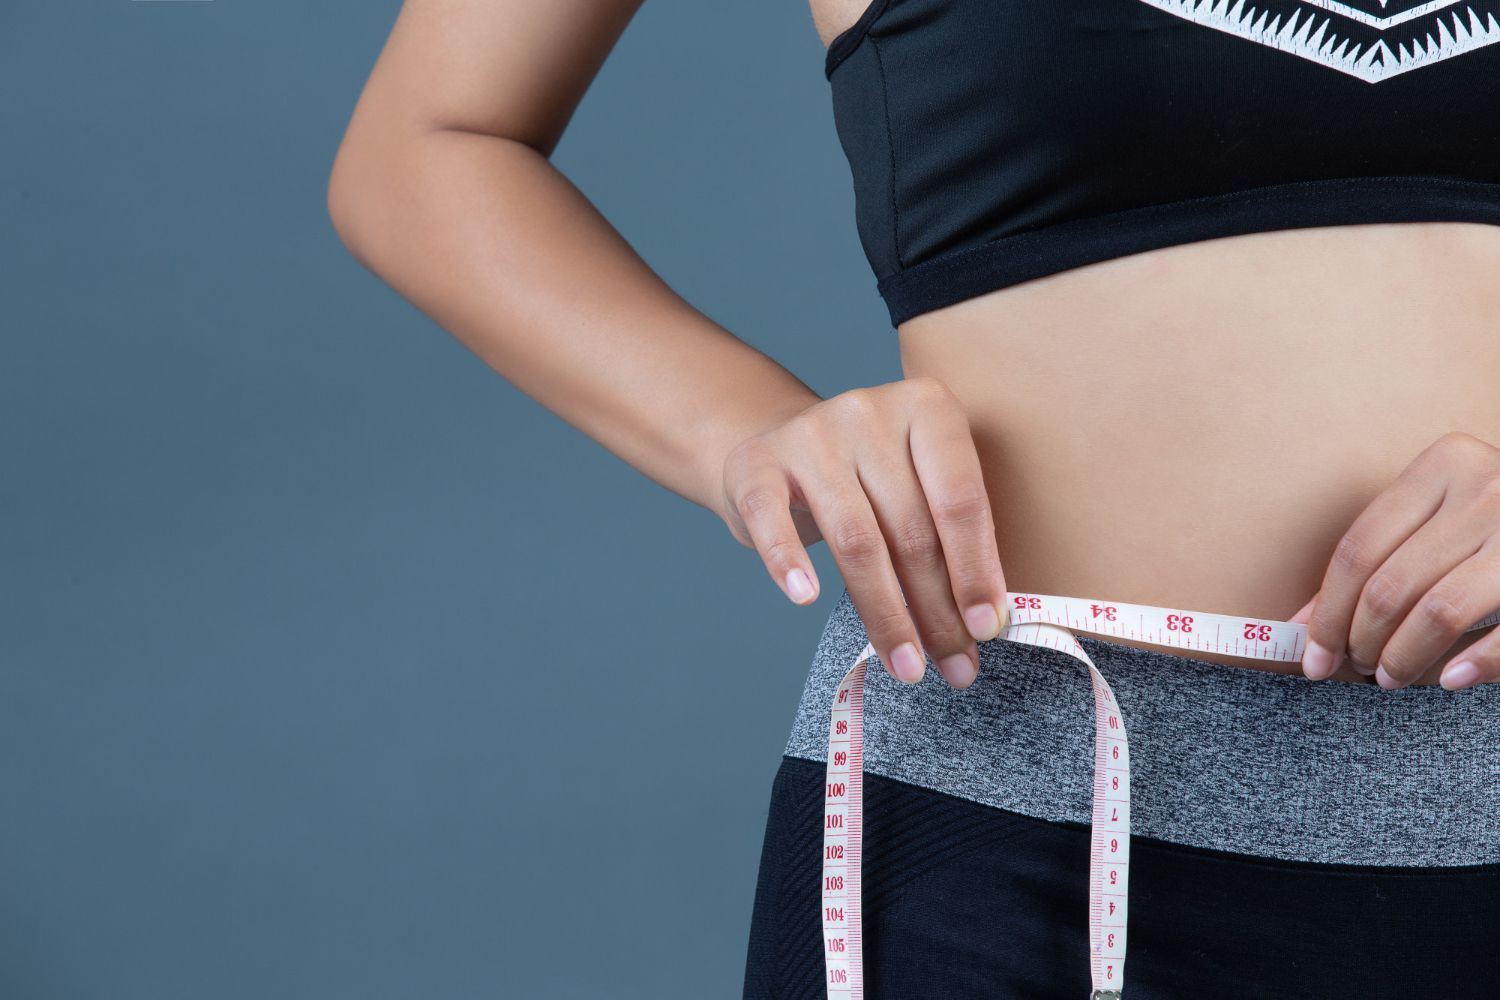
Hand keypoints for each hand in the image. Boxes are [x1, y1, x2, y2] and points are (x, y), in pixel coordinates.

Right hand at [716, 376, 1008, 687]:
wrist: (777, 447)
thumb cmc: (868, 482)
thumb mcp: (916, 486)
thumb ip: (949, 536)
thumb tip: (985, 622)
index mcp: (925, 407)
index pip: (960, 497)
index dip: (976, 569)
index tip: (987, 629)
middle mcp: (868, 411)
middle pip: (911, 527)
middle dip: (936, 609)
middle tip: (955, 667)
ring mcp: (809, 434)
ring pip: (856, 538)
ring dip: (885, 613)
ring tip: (906, 666)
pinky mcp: (755, 464)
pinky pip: (773, 520)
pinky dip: (789, 560)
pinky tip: (806, 598)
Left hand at [1299, 431, 1499, 689]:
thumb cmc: (1498, 521)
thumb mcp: (1439, 517)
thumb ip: (1377, 558)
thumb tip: (1303, 623)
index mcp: (1444, 465)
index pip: (1358, 549)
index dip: (1326, 611)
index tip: (1312, 655)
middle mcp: (1487, 490)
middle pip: (1390, 584)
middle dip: (1361, 639)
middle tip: (1357, 666)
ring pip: (1437, 611)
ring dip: (1403, 656)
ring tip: (1390, 675)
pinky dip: (1472, 664)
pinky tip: (1449, 678)